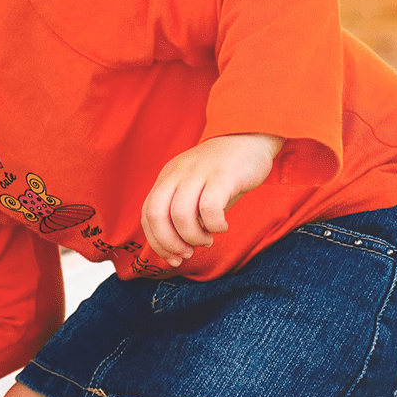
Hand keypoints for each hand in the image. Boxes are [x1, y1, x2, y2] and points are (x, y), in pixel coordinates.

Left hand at [140, 133, 282, 267]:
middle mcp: (176, 175)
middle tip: (187, 252)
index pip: (147, 214)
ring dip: (193, 236)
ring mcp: (197, 173)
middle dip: (169, 242)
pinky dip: (214, 226)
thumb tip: (179, 250)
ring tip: (208, 239)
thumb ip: (184, 214)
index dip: (157, 241)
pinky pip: (209, 207)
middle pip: (156, 214)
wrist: (248, 138)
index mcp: (166, 179)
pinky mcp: (222, 175)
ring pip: (180, 214)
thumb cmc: (222, 173)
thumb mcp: (195, 190)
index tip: (174, 258)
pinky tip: (223, 227)